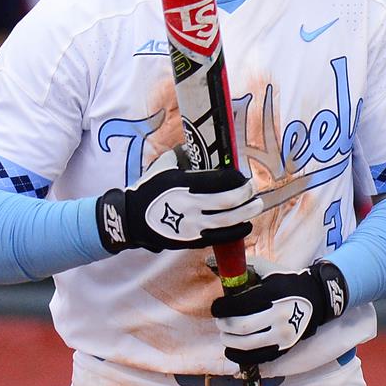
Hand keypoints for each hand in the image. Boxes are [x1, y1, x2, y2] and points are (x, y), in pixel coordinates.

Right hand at [96, 164, 261, 253]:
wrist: (129, 219)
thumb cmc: (147, 190)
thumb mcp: (162, 167)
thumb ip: (181, 156)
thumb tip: (195, 145)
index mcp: (183, 184)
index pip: (219, 180)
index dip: (236, 178)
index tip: (242, 176)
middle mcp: (190, 205)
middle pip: (228, 201)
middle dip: (246, 194)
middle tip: (253, 190)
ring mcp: (192, 225)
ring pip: (227, 221)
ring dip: (246, 213)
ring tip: (256, 206)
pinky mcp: (191, 240)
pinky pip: (219, 237)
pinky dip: (235, 232)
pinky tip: (245, 226)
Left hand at [212, 260, 348, 365]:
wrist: (318, 299)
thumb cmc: (288, 283)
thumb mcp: (269, 270)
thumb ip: (244, 267)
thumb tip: (214, 264)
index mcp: (274, 294)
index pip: (238, 305)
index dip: (221, 308)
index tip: (216, 307)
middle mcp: (280, 315)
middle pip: (241, 327)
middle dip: (224, 324)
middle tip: (221, 321)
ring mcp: (284, 334)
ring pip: (246, 345)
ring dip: (229, 340)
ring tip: (226, 334)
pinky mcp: (285, 347)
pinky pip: (257, 358)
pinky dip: (239, 356)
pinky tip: (232, 349)